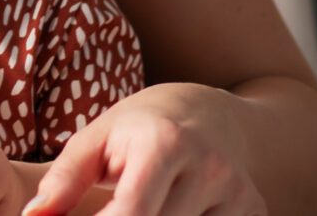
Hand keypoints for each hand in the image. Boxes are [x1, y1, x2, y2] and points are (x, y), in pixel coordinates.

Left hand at [25, 84, 265, 215]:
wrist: (209, 111)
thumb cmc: (138, 126)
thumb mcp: (96, 138)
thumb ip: (63, 179)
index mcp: (164, 144)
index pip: (132, 213)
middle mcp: (207, 167)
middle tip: (108, 209)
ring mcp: (237, 192)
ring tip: (143, 202)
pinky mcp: (254, 208)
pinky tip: (173, 210)